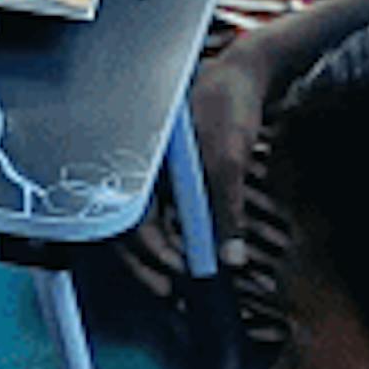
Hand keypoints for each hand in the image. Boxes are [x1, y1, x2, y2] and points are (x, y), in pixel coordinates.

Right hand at [128, 38, 270, 293]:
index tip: (177, 277)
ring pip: (142, 223)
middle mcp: (139, 169)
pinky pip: (158, 213)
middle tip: (170, 294)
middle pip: (128, 228)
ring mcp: (150, 172)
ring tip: (178, 284)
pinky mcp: (166, 175)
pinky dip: (171, 237)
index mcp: (142, 161)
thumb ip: (227, 209)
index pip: (132, 219)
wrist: (241, 74)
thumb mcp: (230, 159)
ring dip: (159, 255)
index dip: (152, 253)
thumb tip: (231, 261)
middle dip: (147, 265)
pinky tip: (186, 253)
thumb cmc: (228, 105)